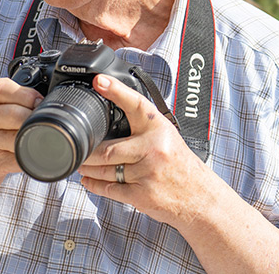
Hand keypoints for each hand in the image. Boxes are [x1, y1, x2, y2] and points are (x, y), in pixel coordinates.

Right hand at [0, 78, 42, 217]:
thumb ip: (16, 102)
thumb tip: (49, 101)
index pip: (2, 88)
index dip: (25, 93)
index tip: (38, 101)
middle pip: (13, 114)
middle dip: (32, 118)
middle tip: (42, 121)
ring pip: (15, 139)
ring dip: (32, 139)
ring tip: (39, 138)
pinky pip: (17, 160)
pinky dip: (30, 158)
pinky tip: (36, 156)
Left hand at [78, 74, 209, 228]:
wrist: (201, 198)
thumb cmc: (180, 165)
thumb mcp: (166, 137)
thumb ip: (142, 127)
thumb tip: (110, 118)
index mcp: (159, 129)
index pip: (136, 104)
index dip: (116, 91)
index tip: (99, 80)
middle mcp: (154, 148)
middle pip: (108, 149)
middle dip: (88, 151)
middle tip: (78, 146)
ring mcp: (148, 173)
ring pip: (106, 170)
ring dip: (88, 168)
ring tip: (81, 163)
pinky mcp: (142, 195)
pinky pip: (109, 189)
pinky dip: (94, 185)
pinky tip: (89, 180)